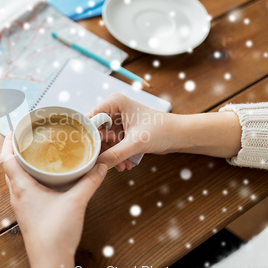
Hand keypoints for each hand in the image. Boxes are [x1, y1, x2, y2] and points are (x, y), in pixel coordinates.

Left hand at [0, 132, 106, 267]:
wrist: (50, 261)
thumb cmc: (55, 234)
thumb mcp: (76, 202)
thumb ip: (90, 181)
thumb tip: (100, 166)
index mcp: (22, 187)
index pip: (6, 157)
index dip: (9, 140)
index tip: (16, 127)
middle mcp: (17, 195)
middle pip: (9, 166)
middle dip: (16, 149)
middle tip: (28, 136)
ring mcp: (21, 205)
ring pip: (15, 178)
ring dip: (22, 164)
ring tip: (36, 153)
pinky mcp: (27, 212)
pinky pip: (23, 188)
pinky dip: (30, 177)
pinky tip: (45, 178)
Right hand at [88, 93, 241, 169]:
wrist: (181, 135)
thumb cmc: (163, 130)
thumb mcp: (136, 143)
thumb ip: (114, 154)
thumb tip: (97, 165)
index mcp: (114, 103)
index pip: (90, 119)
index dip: (87, 136)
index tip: (86, 152)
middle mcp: (113, 109)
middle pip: (95, 132)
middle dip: (101, 150)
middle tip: (106, 163)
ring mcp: (117, 121)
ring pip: (103, 141)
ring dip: (110, 155)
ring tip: (121, 165)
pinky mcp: (121, 131)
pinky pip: (111, 145)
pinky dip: (116, 156)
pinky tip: (124, 164)